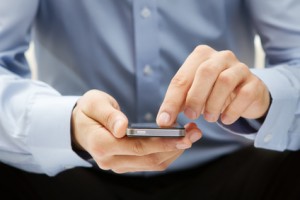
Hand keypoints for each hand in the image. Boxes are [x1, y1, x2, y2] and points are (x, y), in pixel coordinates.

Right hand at [71, 90, 201, 172]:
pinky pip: (149, 163)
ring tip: (191, 135)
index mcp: (101, 145)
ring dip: (174, 152)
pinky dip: (166, 153)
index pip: (137, 148)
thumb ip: (109, 115)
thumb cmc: (87, 111)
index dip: (162, 143)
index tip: (182, 136)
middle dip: (175, 147)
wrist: (79, 125)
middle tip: (195, 132)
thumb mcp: (94, 103)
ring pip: (152, 164)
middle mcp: (110, 161)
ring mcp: (118, 165)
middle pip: (149, 160)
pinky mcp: (125, 164)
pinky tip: (177, 141)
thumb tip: (122, 128)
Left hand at [157, 45, 270, 125]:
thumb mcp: (194, 95)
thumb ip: (179, 104)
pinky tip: (225, 119)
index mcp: (200, 56)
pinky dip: (232, 110)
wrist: (245, 94)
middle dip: (195, 97)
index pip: (182, 78)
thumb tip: (164, 121)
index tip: (165, 120)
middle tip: (191, 116)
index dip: (172, 100)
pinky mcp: (254, 82)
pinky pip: (244, 94)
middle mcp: (220, 57)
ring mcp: (240, 67)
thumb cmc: (213, 93)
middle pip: (205, 73)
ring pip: (225, 81)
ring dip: (213, 104)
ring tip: (209, 118)